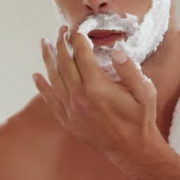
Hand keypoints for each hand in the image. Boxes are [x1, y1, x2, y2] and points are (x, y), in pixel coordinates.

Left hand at [33, 25, 160, 160]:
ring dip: (48, 59)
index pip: (82, 55)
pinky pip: (50, 100)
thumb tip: (116, 51)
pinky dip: (42, 87)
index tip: (76, 30)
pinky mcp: (67, 120)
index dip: (78, 39)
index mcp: (97, 87)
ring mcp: (71, 109)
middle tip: (60, 30)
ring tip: (44, 44)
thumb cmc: (139, 119)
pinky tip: (36, 76)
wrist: (131, 149)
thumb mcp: (144, 92)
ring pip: (53, 78)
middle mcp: (79, 97)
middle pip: (64, 63)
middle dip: (61, 43)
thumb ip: (130, 70)